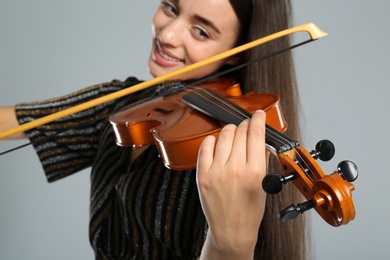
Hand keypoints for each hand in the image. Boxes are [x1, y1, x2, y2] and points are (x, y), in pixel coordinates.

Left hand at [197, 110, 266, 258]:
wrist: (232, 230)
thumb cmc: (249, 211)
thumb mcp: (263, 185)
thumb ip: (261, 161)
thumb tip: (259, 141)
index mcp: (254, 172)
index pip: (256, 134)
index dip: (258, 119)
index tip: (259, 114)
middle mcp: (235, 169)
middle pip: (240, 131)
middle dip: (246, 124)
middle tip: (247, 126)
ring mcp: (217, 171)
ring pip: (224, 135)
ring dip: (231, 130)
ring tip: (234, 134)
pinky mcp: (203, 174)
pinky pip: (206, 146)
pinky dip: (212, 140)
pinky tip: (217, 142)